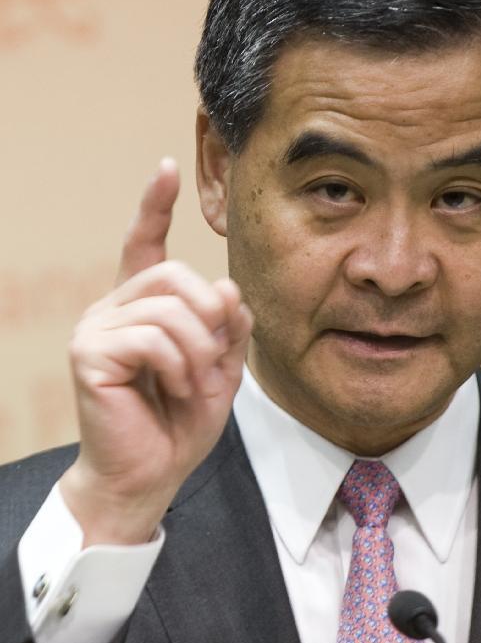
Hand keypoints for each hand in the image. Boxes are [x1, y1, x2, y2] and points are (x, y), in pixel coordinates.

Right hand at [60, 158, 252, 545]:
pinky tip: (178, 391)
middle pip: (175, 274)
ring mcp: (95, 328)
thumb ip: (227, 326)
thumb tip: (228, 289)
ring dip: (199, 351)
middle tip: (214, 358)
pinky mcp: (89, 353)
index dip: (154, 206)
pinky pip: (154, 337)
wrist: (150, 474)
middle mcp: (112, 308)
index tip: (167, 167)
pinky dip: (181, 367)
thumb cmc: (179, 422)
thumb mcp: (219, 367)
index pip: (143, 244)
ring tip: (194, 384)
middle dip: (211, 315)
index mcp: (140, 307)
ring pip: (169, 308)